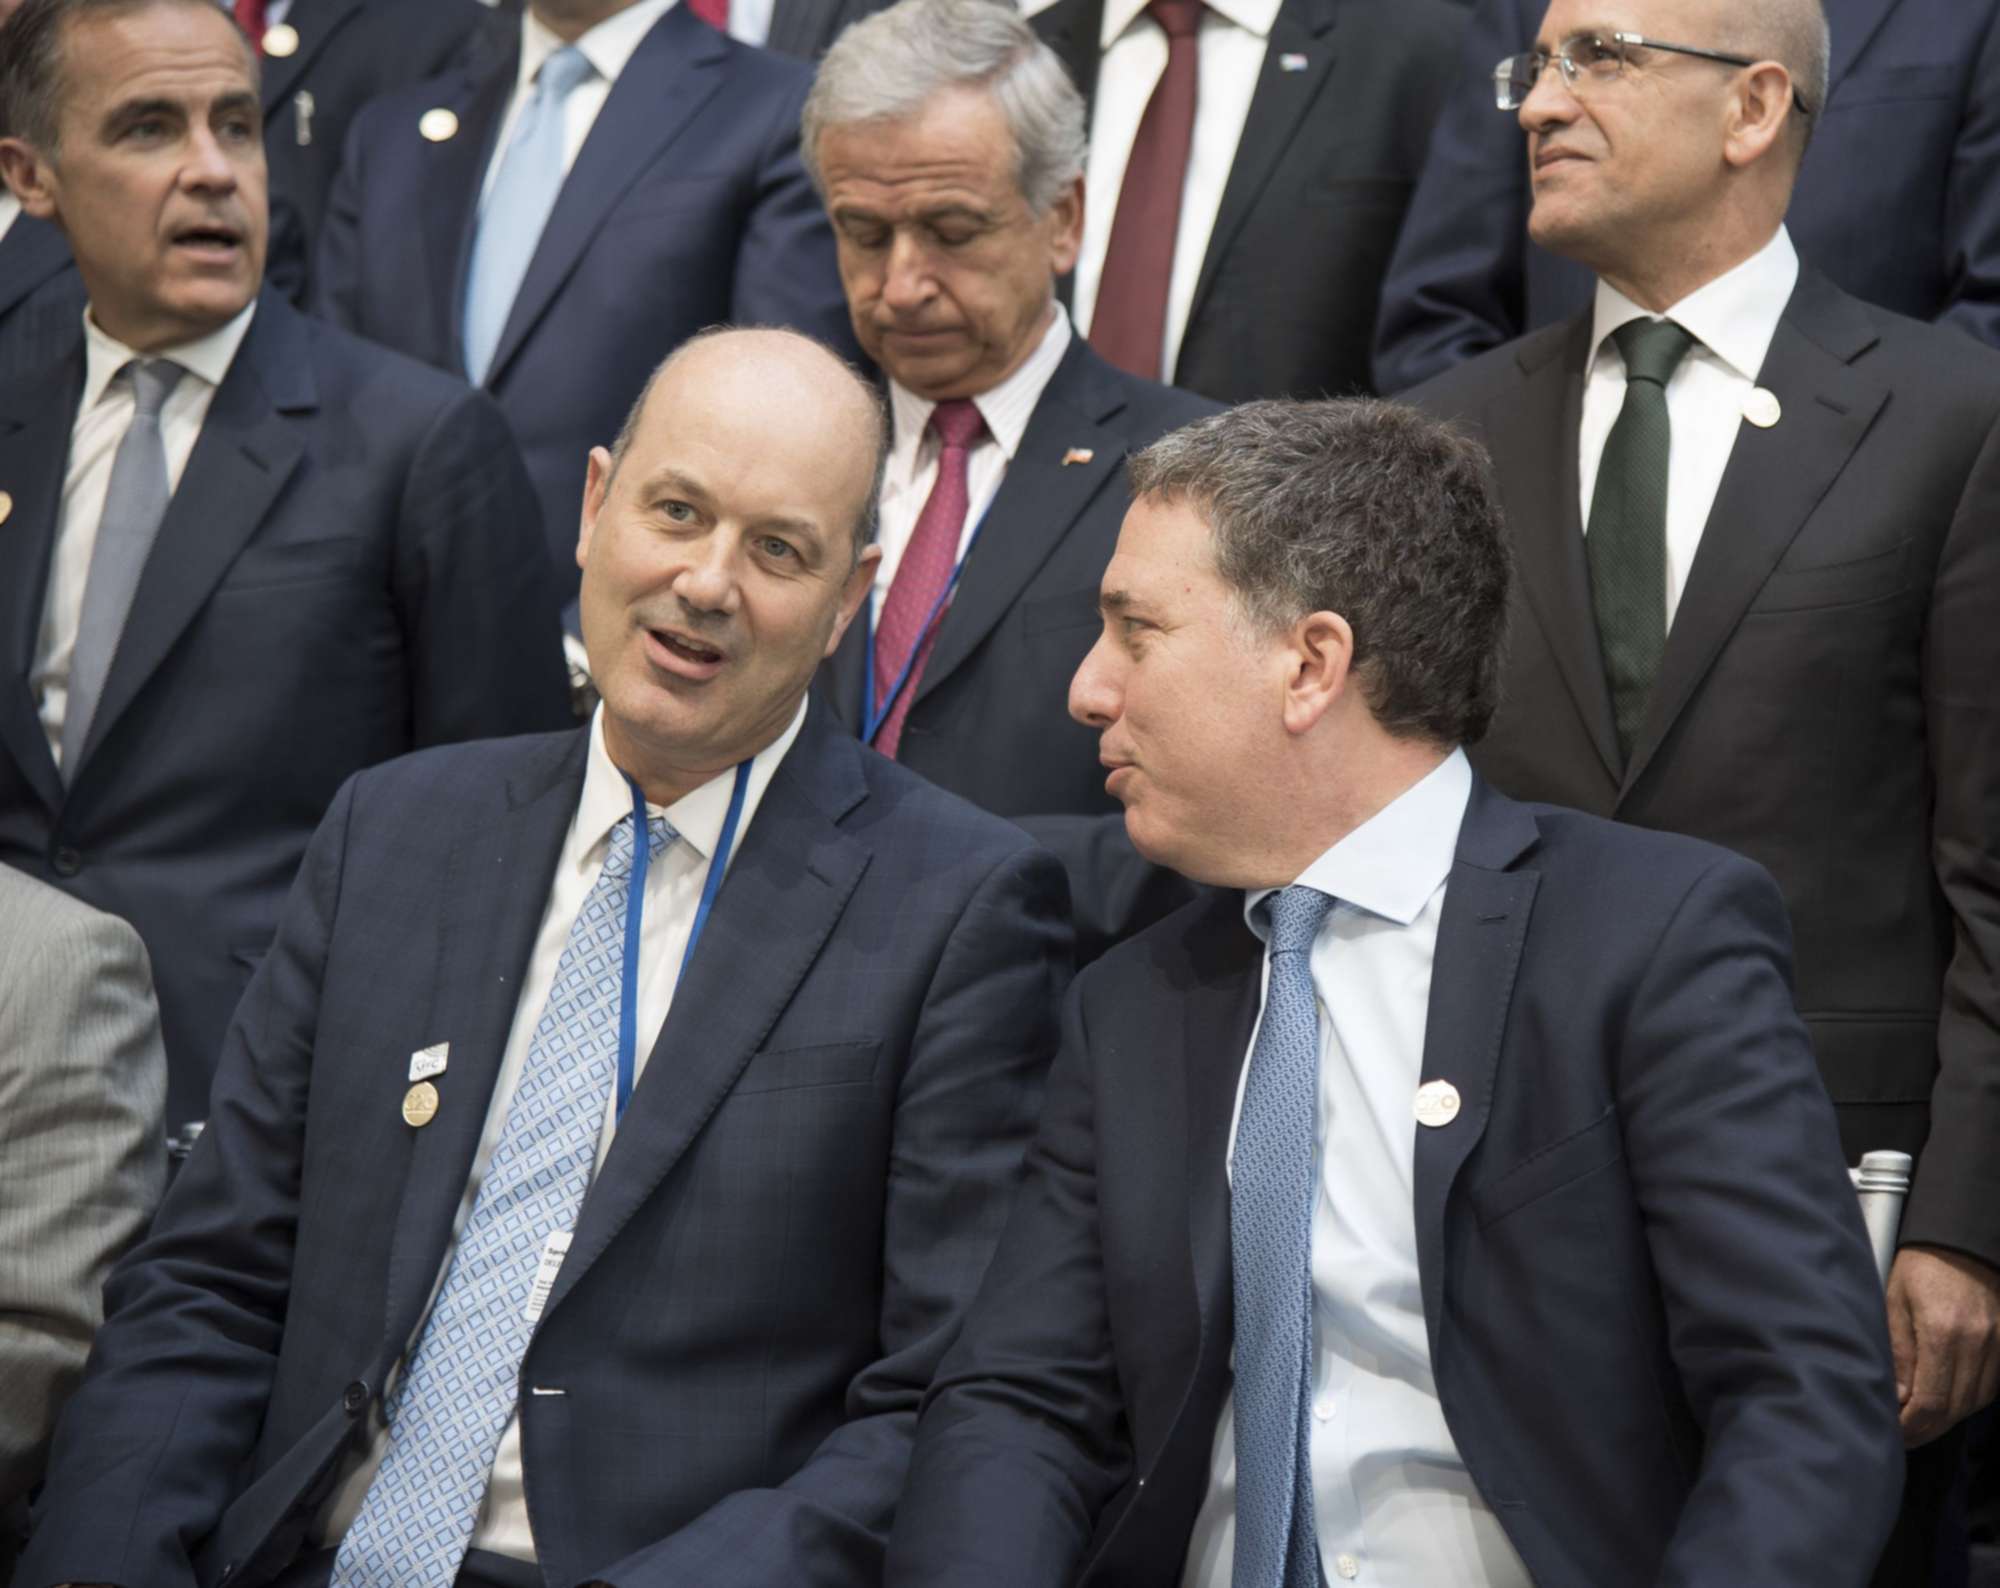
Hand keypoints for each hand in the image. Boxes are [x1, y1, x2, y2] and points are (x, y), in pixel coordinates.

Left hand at [1886, 1245, 1999, 1445]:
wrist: (1962, 1242)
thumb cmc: (1920, 1267)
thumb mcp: (1894, 1301)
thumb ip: (1898, 1351)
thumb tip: (1897, 1396)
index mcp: (1943, 1333)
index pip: (1931, 1401)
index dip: (1913, 1425)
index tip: (1895, 1432)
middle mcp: (1977, 1344)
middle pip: (1956, 1408)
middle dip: (1928, 1429)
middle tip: (1904, 1435)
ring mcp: (1997, 1345)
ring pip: (1975, 1402)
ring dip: (1948, 1418)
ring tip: (1921, 1424)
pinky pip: (1990, 1387)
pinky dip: (1968, 1400)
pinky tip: (1947, 1402)